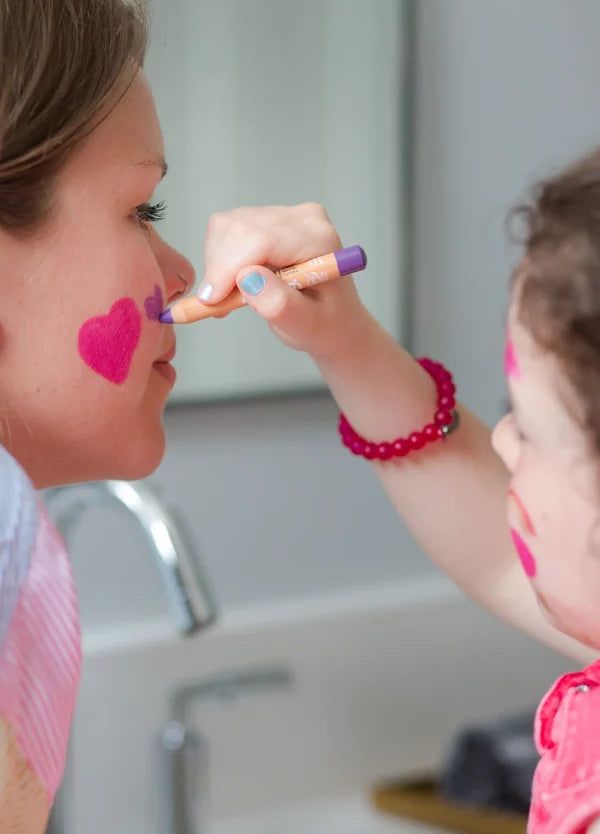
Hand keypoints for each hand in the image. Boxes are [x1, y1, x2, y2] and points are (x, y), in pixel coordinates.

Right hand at [197, 203, 372, 362]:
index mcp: (319, 241)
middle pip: (239, 228)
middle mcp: (303, 219)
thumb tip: (247, 278)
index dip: (229, 267)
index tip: (212, 300)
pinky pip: (225, 229)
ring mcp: (284, 214)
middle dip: (219, 268)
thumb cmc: (323, 324)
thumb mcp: (305, 325)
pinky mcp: (266, 217)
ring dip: (217, 265)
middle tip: (219, 305)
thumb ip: (279, 304)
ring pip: (226, 226)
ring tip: (231, 297)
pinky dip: (219, 259)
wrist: (333, 318)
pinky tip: (234, 282)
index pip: (262, 240)